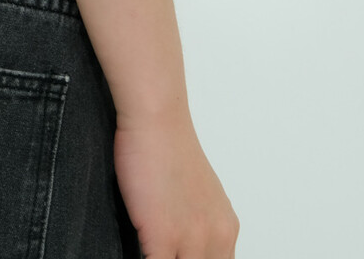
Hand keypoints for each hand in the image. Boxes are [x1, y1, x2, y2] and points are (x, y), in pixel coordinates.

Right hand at [112, 110, 239, 258]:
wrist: (156, 119)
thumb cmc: (167, 147)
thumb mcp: (197, 195)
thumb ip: (197, 226)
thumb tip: (183, 246)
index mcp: (226, 229)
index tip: (178, 253)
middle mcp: (217, 237)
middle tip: (164, 253)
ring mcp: (191, 240)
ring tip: (149, 250)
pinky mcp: (163, 237)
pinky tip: (137, 251)